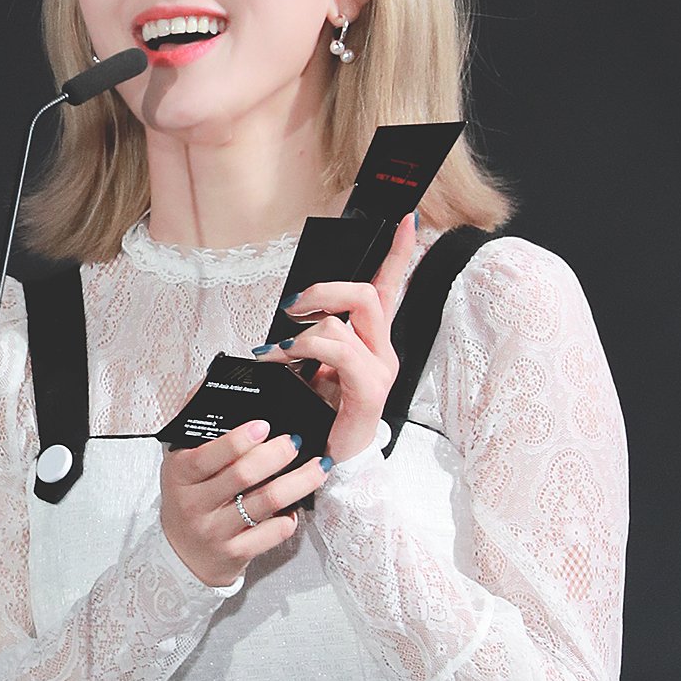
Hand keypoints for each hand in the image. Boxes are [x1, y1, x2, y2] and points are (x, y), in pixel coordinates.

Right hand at [159, 415, 332, 587]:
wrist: (183, 555)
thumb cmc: (189, 498)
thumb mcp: (181, 462)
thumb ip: (197, 426)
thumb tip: (215, 381)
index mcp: (180, 474)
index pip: (208, 455)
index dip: (239, 440)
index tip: (264, 425)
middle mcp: (195, 504)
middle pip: (243, 475)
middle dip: (277, 454)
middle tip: (296, 440)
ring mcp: (216, 531)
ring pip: (267, 502)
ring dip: (300, 481)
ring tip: (318, 466)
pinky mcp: (236, 553)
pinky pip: (273, 532)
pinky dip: (291, 516)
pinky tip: (296, 505)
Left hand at [267, 212, 416, 463]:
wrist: (325, 462)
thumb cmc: (318, 416)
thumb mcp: (312, 369)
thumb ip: (312, 339)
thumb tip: (291, 313)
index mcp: (371, 342)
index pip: (388, 289)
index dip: (398, 253)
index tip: (405, 218)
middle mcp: (382, 352)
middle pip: (368, 295)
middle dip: (324, 289)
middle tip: (291, 305)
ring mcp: (380, 371)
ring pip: (346, 323)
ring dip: (302, 331)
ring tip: (276, 351)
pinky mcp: (370, 391)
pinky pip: (341, 353)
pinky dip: (305, 349)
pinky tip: (283, 359)